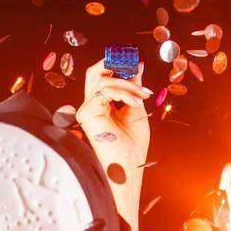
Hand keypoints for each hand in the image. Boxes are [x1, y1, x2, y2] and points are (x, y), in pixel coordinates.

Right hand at [76, 60, 151, 226]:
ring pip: (102, 79)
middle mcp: (91, 105)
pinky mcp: (86, 113)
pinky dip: (124, 92)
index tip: (138, 65)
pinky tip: (136, 102)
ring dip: (128, 83)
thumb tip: (137, 66)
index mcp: (102, 105)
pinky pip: (104, 90)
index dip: (118, 67)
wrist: (128, 166)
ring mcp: (86, 109)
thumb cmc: (133, 145)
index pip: (103, 78)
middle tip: (134, 64)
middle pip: (94, 72)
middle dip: (114, 63)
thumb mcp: (137, 110)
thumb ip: (134, 89)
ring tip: (143, 94)